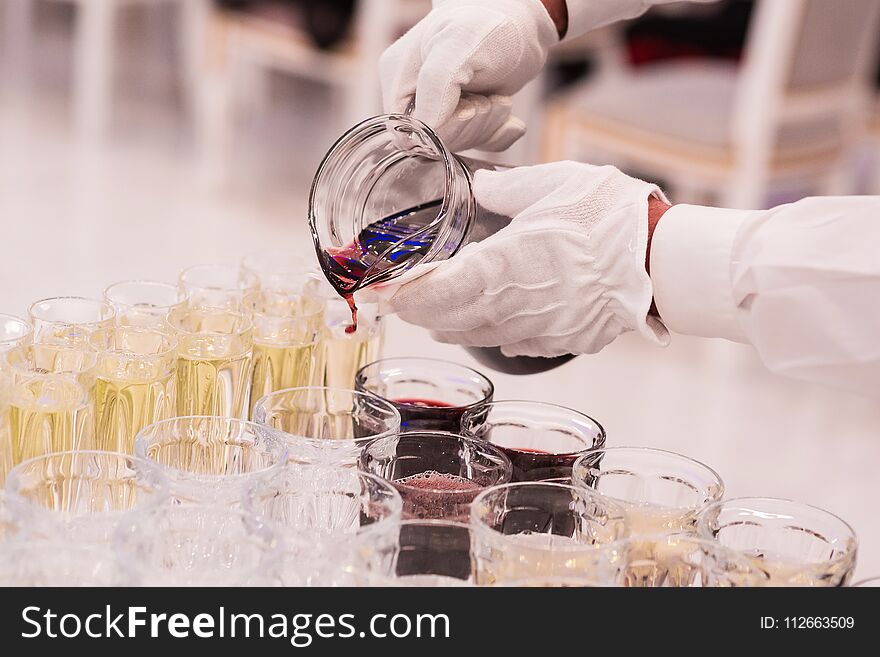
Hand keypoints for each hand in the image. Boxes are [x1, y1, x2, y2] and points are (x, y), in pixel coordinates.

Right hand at [379, 0, 558, 152]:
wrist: (524, 17)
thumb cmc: (488, 23)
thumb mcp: (459, 43)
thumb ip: (435, 84)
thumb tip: (426, 129)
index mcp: (398, 78)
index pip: (408, 131)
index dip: (441, 130)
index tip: (468, 105)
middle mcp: (415, 96)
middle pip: (434, 141)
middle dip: (469, 126)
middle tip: (489, 99)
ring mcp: (440, 107)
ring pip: (458, 144)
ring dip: (487, 126)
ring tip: (498, 99)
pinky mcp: (465, 115)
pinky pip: (478, 144)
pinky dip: (498, 134)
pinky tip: (506, 114)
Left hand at [382, 162, 671, 356]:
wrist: (666, 261)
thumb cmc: (612, 217)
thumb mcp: (554, 183)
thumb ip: (504, 189)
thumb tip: (477, 185)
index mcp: (506, 263)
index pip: (437, 290)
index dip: (403, 295)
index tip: (379, 294)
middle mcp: (515, 304)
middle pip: (450, 319)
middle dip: (417, 312)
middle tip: (396, 305)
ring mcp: (539, 328)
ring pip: (478, 335)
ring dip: (448, 326)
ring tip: (430, 319)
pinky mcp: (563, 339)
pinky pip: (515, 344)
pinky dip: (490, 335)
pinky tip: (486, 326)